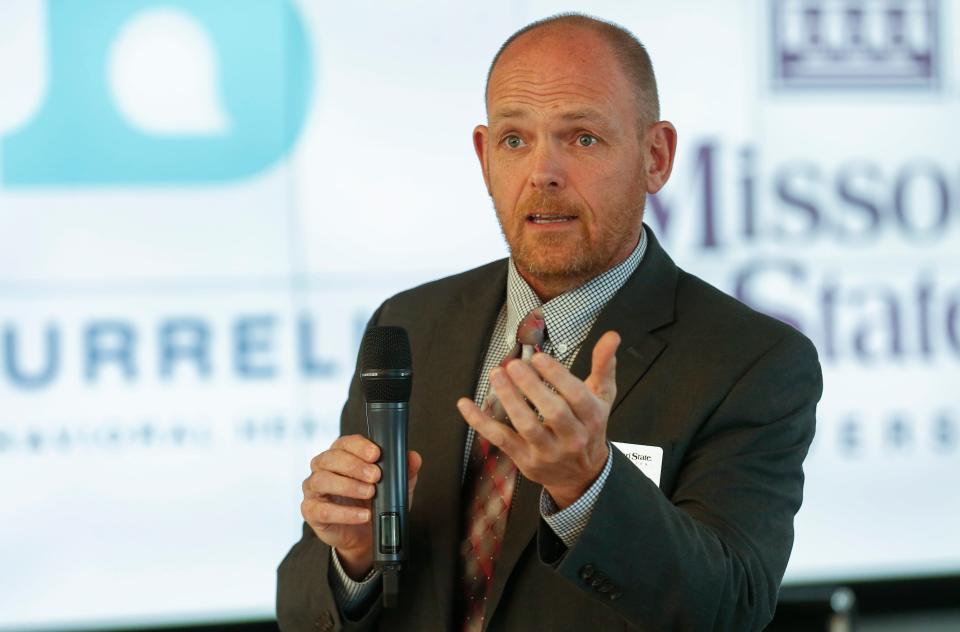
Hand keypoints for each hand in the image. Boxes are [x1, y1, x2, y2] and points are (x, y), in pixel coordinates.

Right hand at [301, 434, 422, 578]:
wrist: (365, 536)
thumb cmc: (376, 503)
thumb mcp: (395, 487)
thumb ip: (404, 471)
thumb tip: (414, 457)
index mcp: (341, 454)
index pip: (345, 442)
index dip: (360, 446)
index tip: (376, 454)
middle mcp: (323, 467)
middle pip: (331, 458)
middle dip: (355, 466)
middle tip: (376, 477)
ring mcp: (314, 489)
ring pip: (322, 480)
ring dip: (348, 486)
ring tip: (370, 494)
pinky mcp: (311, 511)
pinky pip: (322, 509)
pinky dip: (344, 512)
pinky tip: (363, 515)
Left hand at [457, 331, 619, 508]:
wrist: (583, 475)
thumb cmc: (589, 427)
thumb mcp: (602, 396)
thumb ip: (604, 365)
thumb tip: (611, 336)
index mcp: (591, 418)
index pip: (575, 395)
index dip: (557, 375)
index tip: (539, 357)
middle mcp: (572, 437)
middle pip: (552, 411)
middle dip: (531, 386)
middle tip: (513, 364)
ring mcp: (548, 452)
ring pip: (527, 426)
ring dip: (509, 400)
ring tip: (496, 375)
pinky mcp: (526, 461)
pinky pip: (501, 440)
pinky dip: (481, 423)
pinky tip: (466, 405)